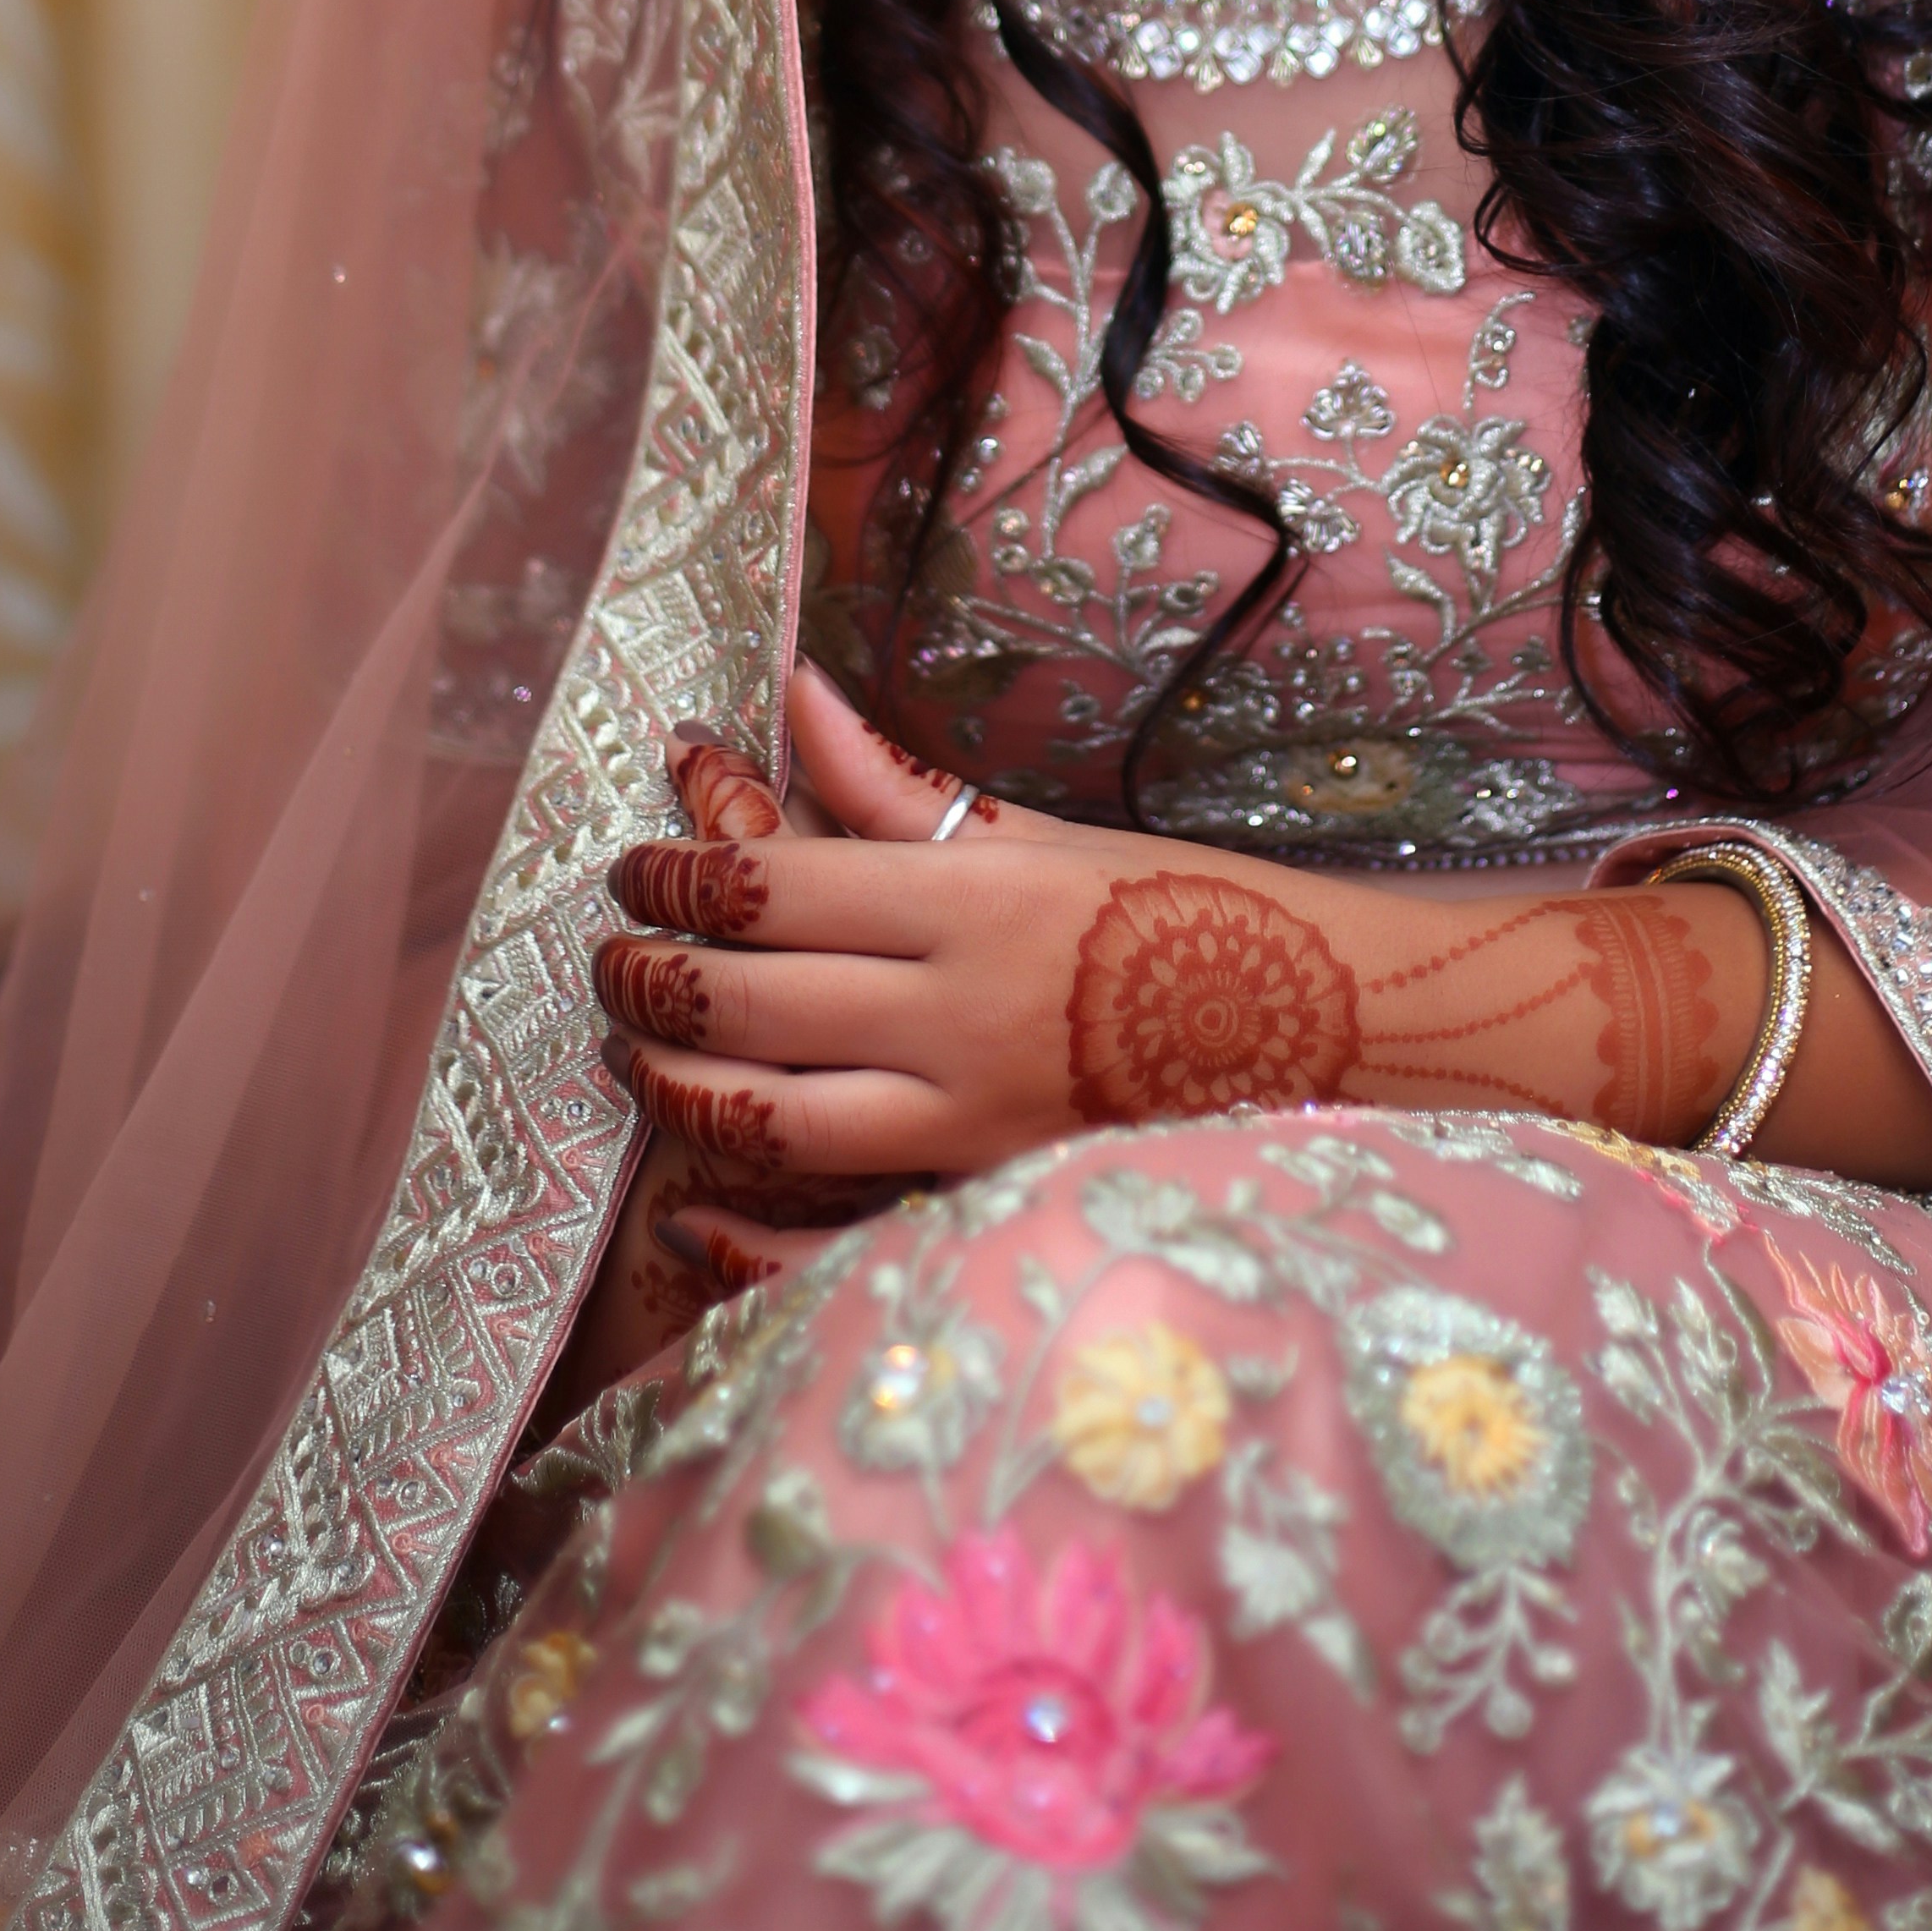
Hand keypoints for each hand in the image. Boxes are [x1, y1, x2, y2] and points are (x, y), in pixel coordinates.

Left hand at [590, 664, 1760, 1211]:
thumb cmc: (1185, 911)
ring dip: (671, 1081)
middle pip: (747, 1001)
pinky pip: (830, 1230)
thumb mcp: (1044, 834)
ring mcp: (969, 1122)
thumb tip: (793, 695)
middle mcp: (961, 1015)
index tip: (634, 862)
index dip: (678, 876)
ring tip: (631, 1047)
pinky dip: (742, 1234)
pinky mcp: (983, 1198)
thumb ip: (904, 785)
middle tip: (607, 949)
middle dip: (646, 975)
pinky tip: (688, 1214)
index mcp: (976, 901)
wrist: (1323, 1031)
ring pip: (764, 1119)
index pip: (775, 887)